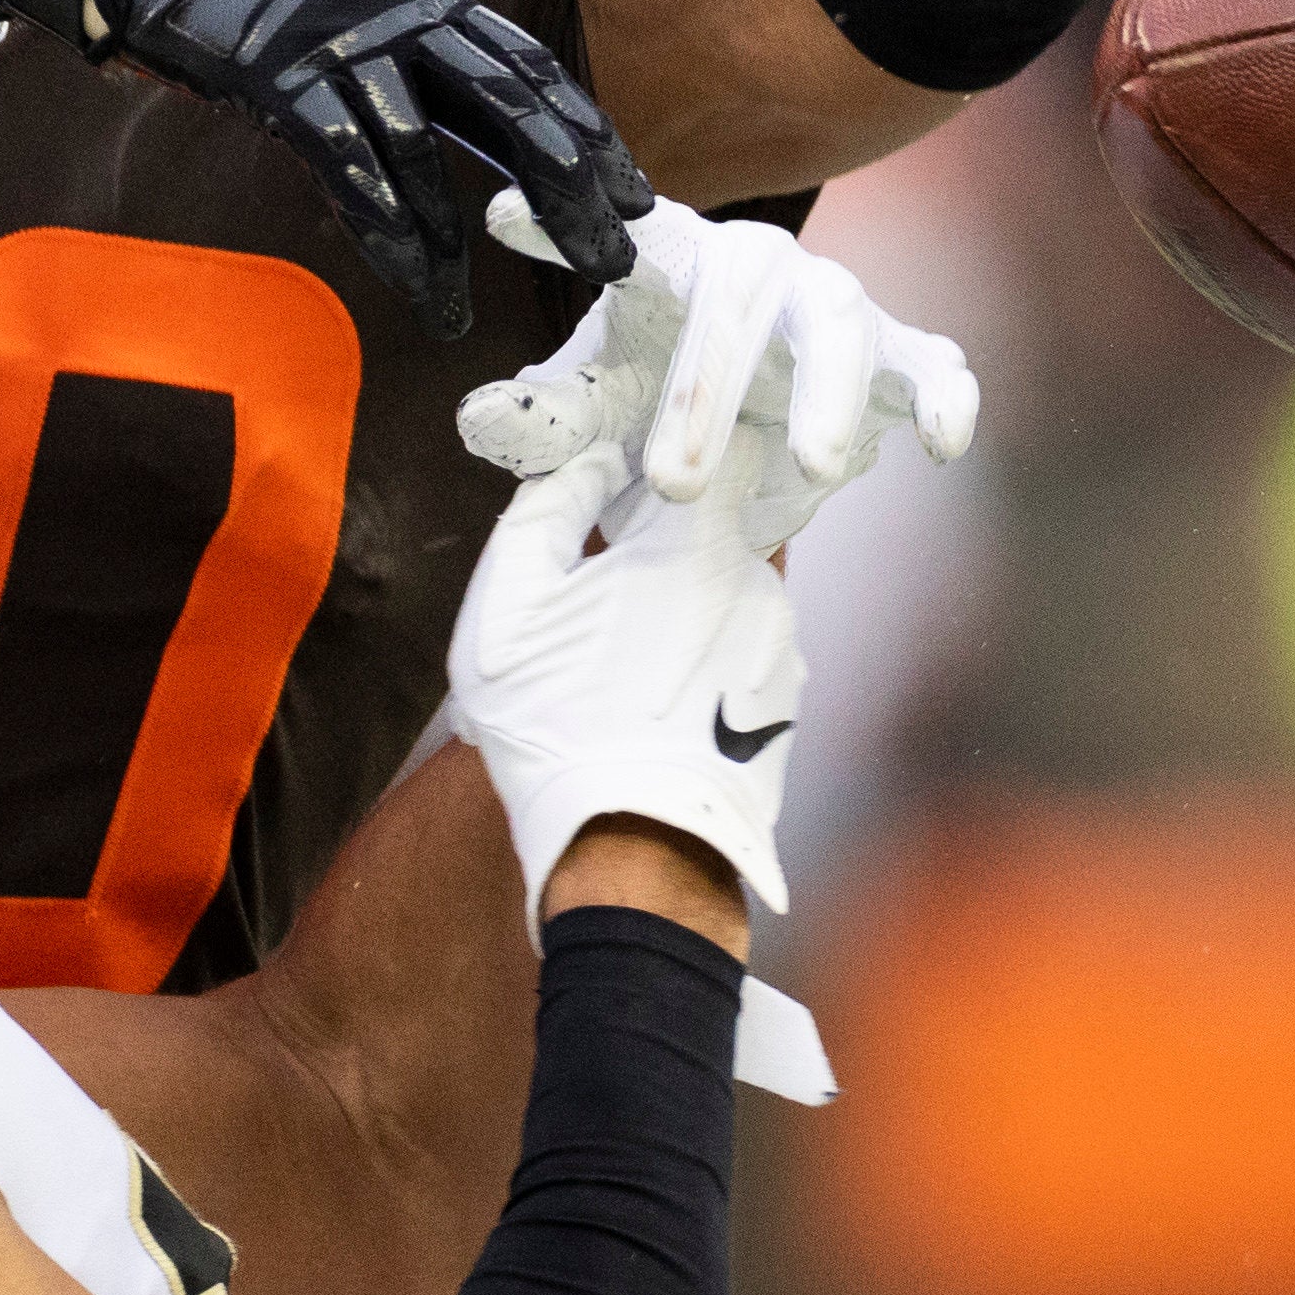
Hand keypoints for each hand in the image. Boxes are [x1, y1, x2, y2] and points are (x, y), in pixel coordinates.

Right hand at [0, 0, 648, 336]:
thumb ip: (418, 54)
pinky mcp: (281, 77)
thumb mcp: (357, 2)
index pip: (530, 68)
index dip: (589, 131)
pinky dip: (386, 233)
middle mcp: (400, 8)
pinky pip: (351, 167)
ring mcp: (341, 41)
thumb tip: (486, 126)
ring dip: (453, 241)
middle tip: (610, 258)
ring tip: (466, 307)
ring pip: (425, 151)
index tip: (634, 194)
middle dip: (568, 187)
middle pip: (511, 105)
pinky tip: (412, 283)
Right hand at [448, 437, 797, 924]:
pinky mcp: (787, 703)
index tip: (634, 459)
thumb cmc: (556, 726)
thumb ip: (544, 508)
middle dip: (668, 531)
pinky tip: (654, 697)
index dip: (677, 442)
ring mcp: (782, 647)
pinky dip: (706, 654)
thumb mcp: (507, 608)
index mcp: (699, 546)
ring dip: (685, 598)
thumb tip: (586, 456)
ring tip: (620, 651)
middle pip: (720, 520)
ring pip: (730, 587)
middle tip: (606, 566)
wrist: (634, 853)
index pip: (723, 442)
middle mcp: (761, 585)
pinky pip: (743, 647)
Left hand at [461, 194, 976, 546]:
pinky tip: (941, 446)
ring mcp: (834, 306)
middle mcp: (758, 269)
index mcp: (672, 261)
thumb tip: (474, 421)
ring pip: (839, 330)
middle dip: (709, 397)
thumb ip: (541, 421)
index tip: (504, 218)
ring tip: (813, 469)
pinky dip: (945, 398)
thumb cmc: (660, 387)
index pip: (615, 242)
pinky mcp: (900, 355)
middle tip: (671, 486)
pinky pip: (933, 367)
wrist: (757, 407)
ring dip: (828, 398)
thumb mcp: (593, 408)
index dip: (566, 230)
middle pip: (734, 306)